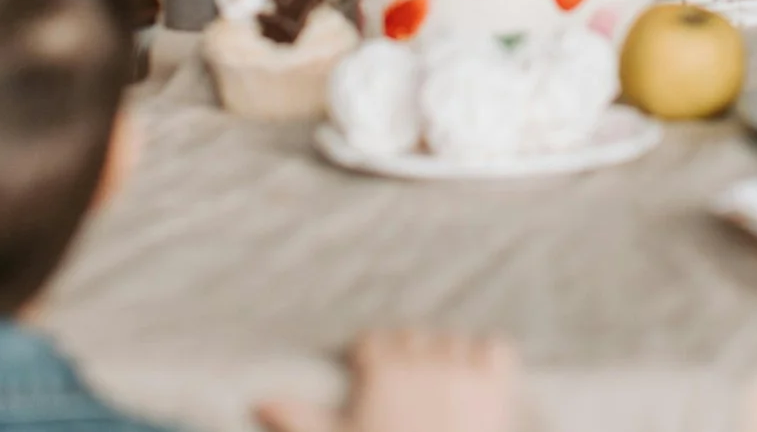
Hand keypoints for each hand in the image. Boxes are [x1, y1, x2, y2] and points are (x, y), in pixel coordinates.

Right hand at [255, 332, 518, 431]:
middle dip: (406, 359)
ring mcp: (464, 372)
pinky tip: (475, 383)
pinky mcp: (498, 387)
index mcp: (382, 371)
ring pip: (455, 341)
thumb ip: (300, 419)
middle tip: (404, 394)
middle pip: (413, 338)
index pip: (373, 343)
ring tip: (438, 389)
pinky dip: (488, 358)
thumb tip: (257, 399)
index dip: (368, 363)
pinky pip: (497, 348)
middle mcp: (423, 361)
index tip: (366, 380)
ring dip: (447, 359)